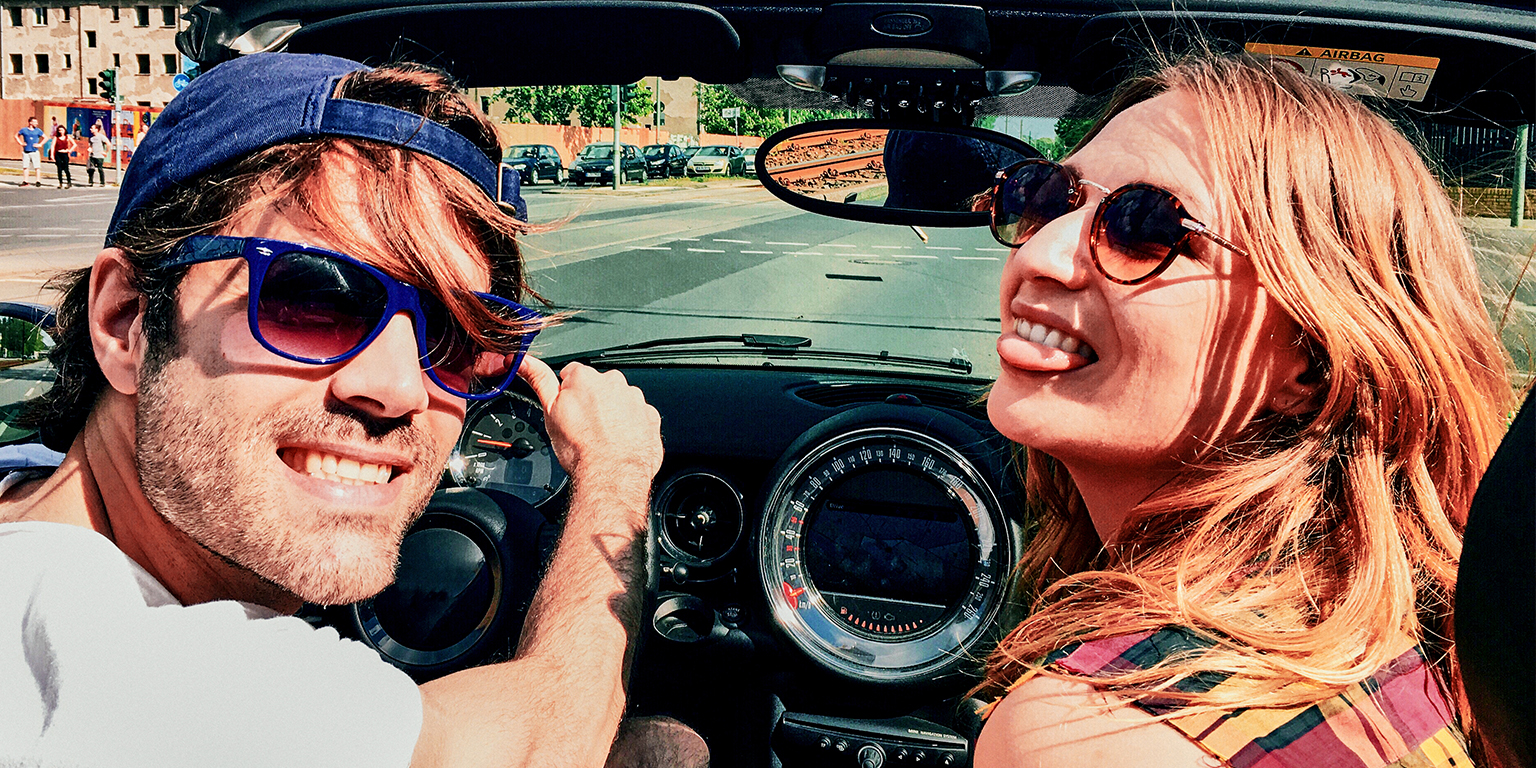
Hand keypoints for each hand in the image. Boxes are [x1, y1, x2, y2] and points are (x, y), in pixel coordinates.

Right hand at [517, 355, 662, 488]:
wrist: (611, 475)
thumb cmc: (581, 449)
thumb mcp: (549, 412)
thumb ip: (538, 380)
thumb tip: (524, 362)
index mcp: (585, 377)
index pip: (571, 374)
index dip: (567, 394)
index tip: (569, 411)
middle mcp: (613, 382)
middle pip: (598, 387)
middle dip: (592, 403)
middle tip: (585, 427)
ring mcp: (634, 399)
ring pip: (619, 401)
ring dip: (612, 414)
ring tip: (603, 437)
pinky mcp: (650, 416)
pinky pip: (638, 416)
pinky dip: (631, 426)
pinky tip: (620, 441)